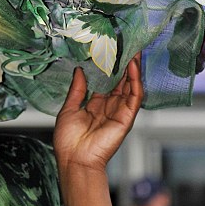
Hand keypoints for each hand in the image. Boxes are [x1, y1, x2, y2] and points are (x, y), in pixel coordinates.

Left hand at [53, 54, 143, 174]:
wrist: (75, 159)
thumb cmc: (69, 140)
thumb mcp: (69, 108)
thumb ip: (77, 89)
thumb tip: (79, 70)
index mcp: (95, 105)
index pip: (106, 82)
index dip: (108, 68)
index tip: (109, 52)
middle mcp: (109, 107)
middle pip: (120, 82)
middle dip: (123, 65)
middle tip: (126, 46)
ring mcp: (119, 112)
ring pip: (130, 86)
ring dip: (133, 70)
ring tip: (134, 51)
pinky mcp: (126, 118)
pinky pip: (134, 97)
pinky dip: (136, 82)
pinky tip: (133, 67)